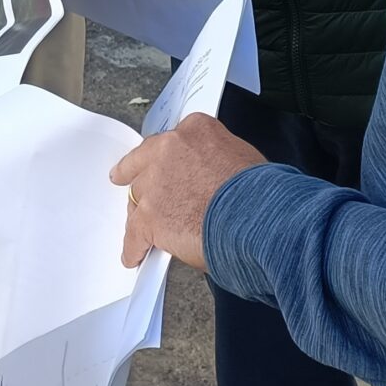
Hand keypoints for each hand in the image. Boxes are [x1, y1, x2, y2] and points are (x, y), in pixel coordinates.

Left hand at [111, 114, 266, 271]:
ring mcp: (156, 183)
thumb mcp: (241, 157)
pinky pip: (135, 234)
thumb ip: (217, 161)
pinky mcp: (149, 216)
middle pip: (145, 165)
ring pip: (137, 199)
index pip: (172, 142)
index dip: (165, 157)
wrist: (256, 216)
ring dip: (138, 215)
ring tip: (137, 229)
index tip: (161, 161)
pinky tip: (134, 255)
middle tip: (124, 180)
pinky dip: (134, 247)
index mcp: (196, 130)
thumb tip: (215, 181)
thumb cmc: (260, 192)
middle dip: (138, 177)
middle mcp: (170, 149)